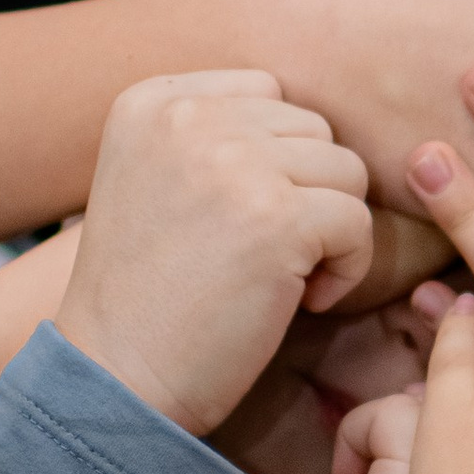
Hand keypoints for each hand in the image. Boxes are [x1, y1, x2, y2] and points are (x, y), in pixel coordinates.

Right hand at [53, 70, 373, 437]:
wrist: (114, 378)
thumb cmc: (145, 297)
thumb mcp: (152, 182)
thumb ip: (214, 137)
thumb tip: (312, 129)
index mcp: (151, 101)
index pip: (266, 94)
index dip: (276, 162)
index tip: (244, 220)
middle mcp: (188, 118)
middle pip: (312, 129)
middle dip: (307, 194)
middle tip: (266, 258)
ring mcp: (233, 163)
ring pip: (345, 171)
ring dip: (331, 230)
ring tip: (284, 277)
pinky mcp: (278, 217)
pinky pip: (358, 222)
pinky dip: (348, 269)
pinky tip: (302, 301)